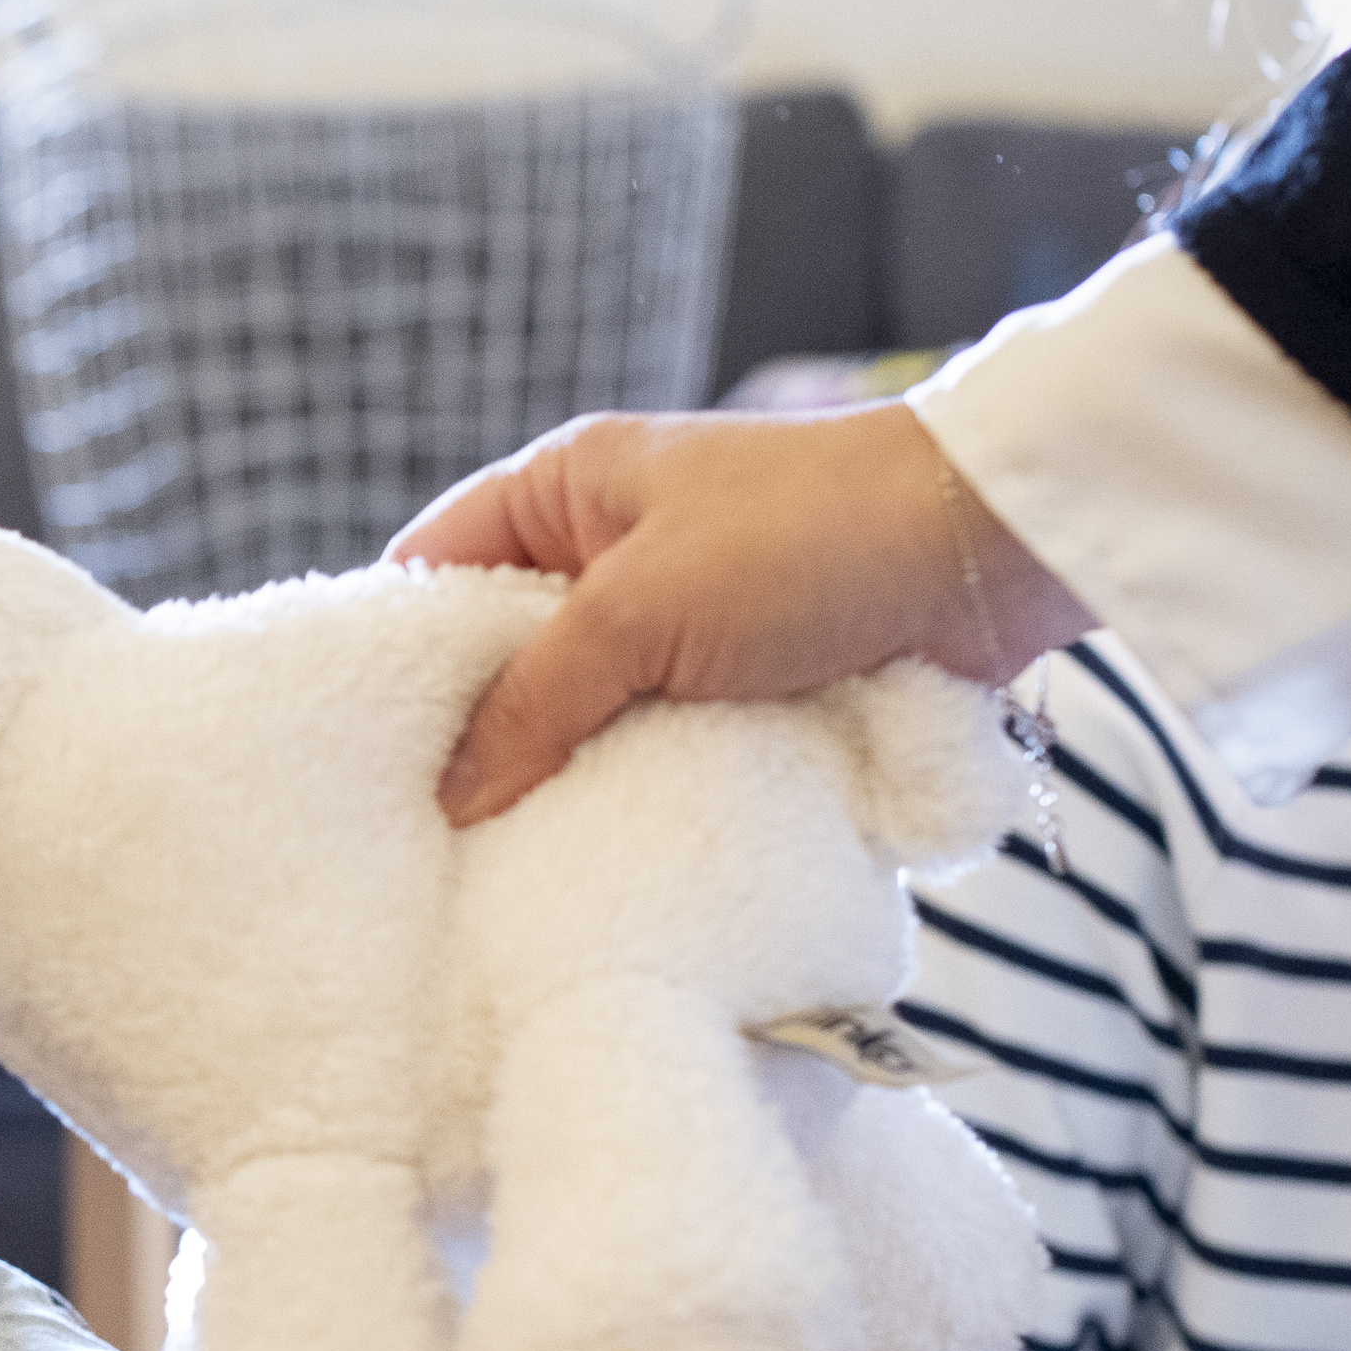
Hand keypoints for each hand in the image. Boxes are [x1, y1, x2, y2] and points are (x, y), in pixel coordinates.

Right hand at [385, 400, 1084, 822]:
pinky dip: (645, 790)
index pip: (433, 569)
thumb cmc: (806, 537)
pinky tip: (609, 848)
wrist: (993, 548)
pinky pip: (665, 746)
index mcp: (566, 490)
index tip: (356, 750)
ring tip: (508, 859)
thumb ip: (535, 701)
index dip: (390, 653)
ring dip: (567, 776)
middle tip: (426, 832)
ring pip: (587, 715)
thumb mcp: (639, 611)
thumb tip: (452, 795)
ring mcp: (686, 622)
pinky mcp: (750, 683)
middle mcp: (615, 552)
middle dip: (480, 738)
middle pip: (507, 658)